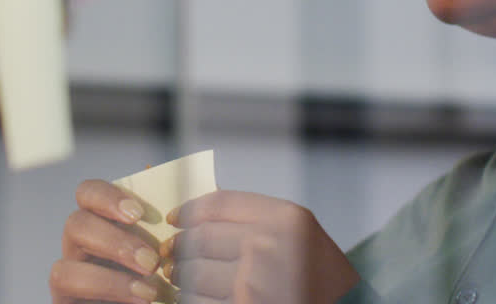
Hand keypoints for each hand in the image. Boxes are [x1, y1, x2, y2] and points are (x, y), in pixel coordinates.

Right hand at [49, 179, 174, 303]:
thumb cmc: (159, 276)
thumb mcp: (164, 249)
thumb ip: (160, 222)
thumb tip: (156, 172)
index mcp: (100, 223)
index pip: (88, 193)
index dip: (107, 197)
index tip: (138, 214)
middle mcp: (78, 247)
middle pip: (75, 224)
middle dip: (114, 241)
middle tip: (151, 261)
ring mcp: (68, 277)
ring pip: (63, 267)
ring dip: (108, 279)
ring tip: (148, 290)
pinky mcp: (65, 301)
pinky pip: (68, 290)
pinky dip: (105, 291)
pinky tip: (138, 298)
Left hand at [162, 190, 360, 303]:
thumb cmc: (322, 278)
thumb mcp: (298, 235)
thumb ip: (256, 219)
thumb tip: (196, 212)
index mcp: (285, 219)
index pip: (218, 202)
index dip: (190, 209)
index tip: (176, 218)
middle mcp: (268, 246)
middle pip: (200, 238)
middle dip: (181, 249)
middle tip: (173, 255)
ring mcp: (252, 284)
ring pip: (194, 275)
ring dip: (183, 280)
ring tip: (184, 280)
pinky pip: (199, 302)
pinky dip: (194, 301)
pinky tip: (205, 298)